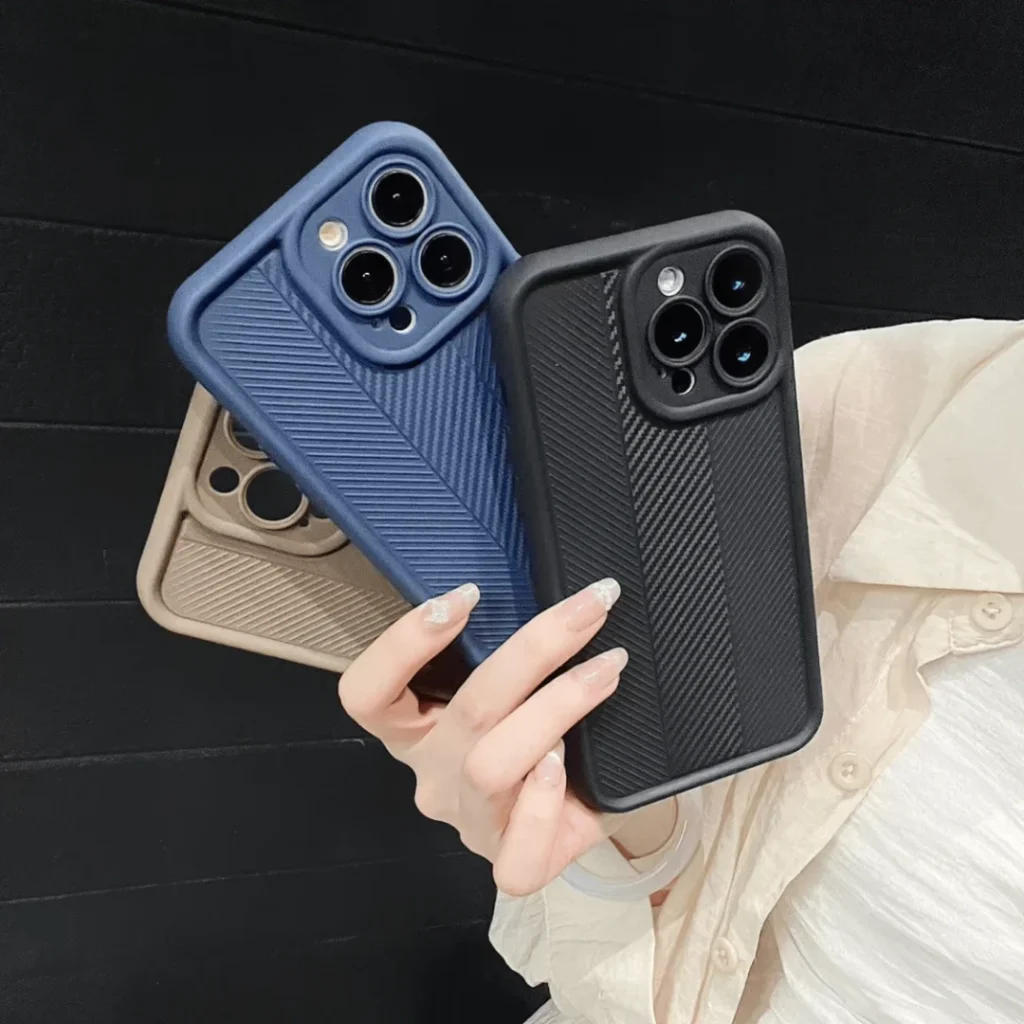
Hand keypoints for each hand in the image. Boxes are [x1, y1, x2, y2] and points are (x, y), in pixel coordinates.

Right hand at [339, 578, 625, 896]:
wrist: (586, 803)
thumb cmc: (539, 729)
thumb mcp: (508, 687)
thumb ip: (506, 657)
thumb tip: (554, 598)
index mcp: (414, 730)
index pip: (365, 695)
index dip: (402, 644)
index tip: (467, 595)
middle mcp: (434, 776)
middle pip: (467, 710)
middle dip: (536, 647)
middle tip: (590, 606)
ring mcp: (470, 824)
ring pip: (493, 764)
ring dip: (558, 706)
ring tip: (607, 668)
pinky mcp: (510, 864)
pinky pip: (517, 853)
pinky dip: (543, 803)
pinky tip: (565, 765)